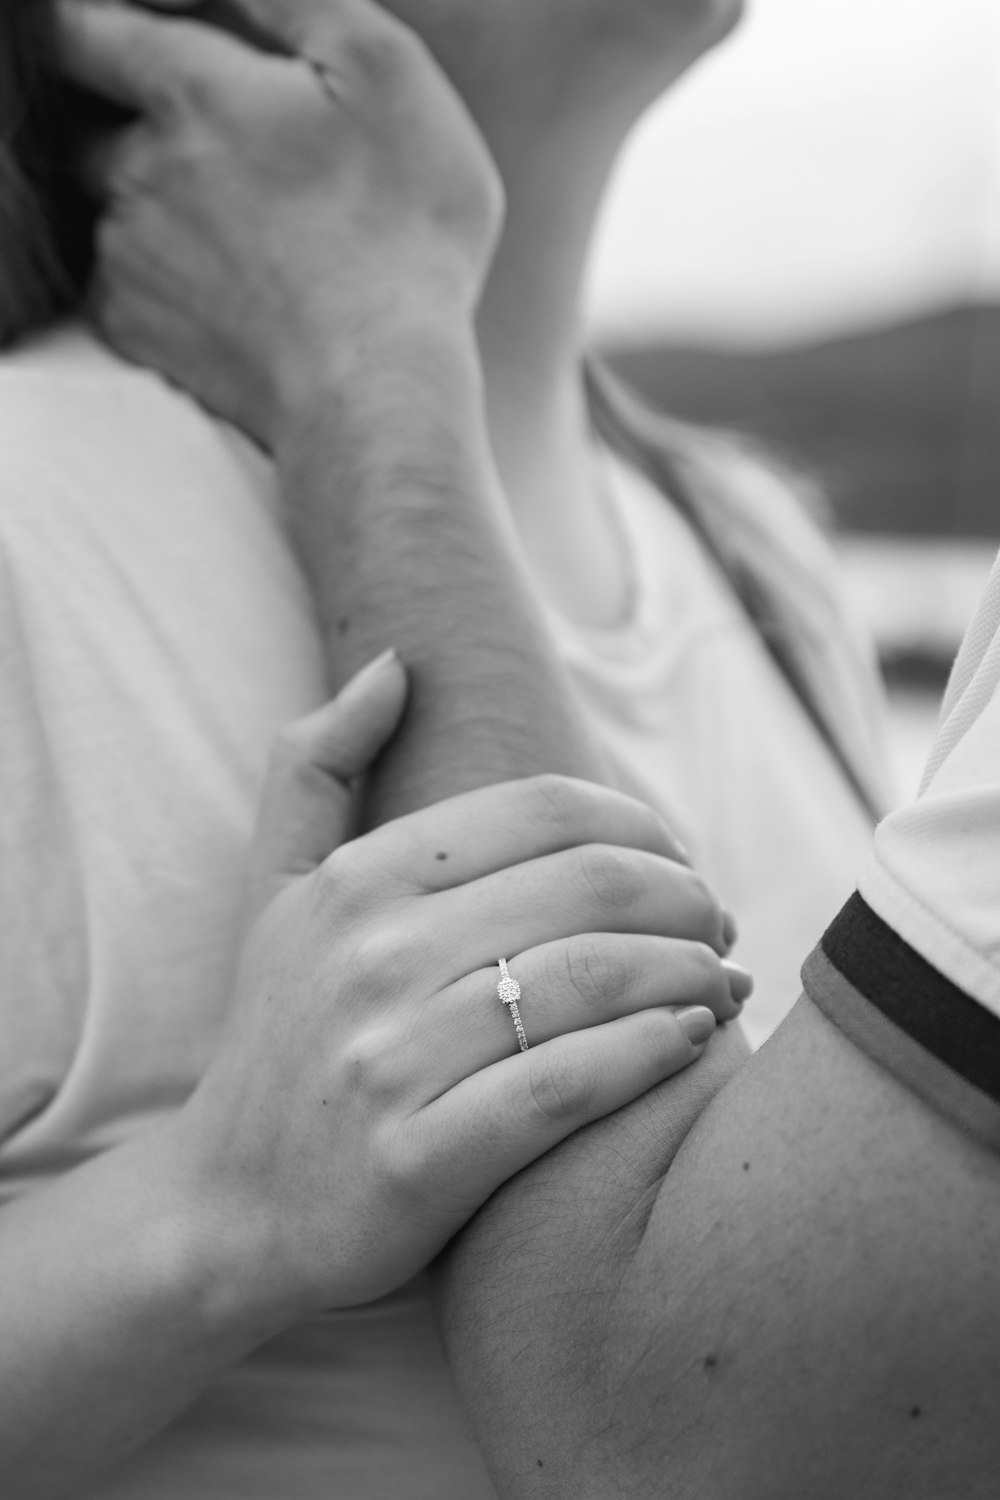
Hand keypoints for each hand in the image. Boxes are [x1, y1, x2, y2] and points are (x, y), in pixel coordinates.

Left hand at [57, 0, 502, 444]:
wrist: (376, 386)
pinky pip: (121, 281)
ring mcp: (127, 254)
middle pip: (91, 124)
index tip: (128, 40)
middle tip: (223, 158)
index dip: (96, 24)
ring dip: (153, 206)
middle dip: (131, 125)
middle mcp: (134, 170)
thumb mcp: (385, 70)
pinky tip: (231, 292)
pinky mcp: (131, 327)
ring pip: (109, 206)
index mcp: (188, 91)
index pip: (82, 26)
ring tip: (244, 236)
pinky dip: (160, 278)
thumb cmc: (400, 230)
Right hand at [168, 650, 749, 1320]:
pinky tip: (691, 1041)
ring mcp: (390, 1060)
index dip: (644, 826)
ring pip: (598, 980)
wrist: (225, 1209)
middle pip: (594, 886)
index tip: (679, 864)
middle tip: (722, 928)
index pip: (549, 808)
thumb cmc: (277, 1036)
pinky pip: (570, 1086)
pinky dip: (653, 1054)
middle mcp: (370, 956)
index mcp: (355, 878)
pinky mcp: (416, 1161)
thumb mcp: (272, 889)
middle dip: (690, 899)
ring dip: (694, 974)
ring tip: (726, 984)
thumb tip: (391, 665)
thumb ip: (313, 763)